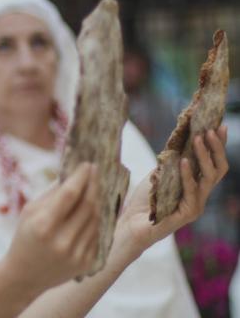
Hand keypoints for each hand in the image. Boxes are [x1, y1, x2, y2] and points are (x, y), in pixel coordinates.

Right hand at [3, 163, 100, 292]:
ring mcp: (76, 254)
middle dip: (93, 184)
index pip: (70, 194)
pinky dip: (97, 219)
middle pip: (87, 205)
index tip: (88, 164)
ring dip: (98, 200)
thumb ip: (52, 193)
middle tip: (96, 171)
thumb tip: (73, 173)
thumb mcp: (30, 211)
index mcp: (43, 226)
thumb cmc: (25, 237)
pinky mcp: (86, 263)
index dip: (81, 177)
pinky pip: (97, 234)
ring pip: (96, 219)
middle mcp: (62, 241)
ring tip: (95, 187)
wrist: (25, 275)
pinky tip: (93, 209)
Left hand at [116, 126, 228, 258]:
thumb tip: (179, 138)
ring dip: (203, 156)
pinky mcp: (187, 214)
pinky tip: (182, 160)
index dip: (218, 145)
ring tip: (198, 138)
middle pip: (218, 169)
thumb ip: (171, 161)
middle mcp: (200, 196)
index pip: (213, 163)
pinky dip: (187, 174)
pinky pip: (191, 191)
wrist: (130, 224)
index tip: (220, 125)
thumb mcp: (159, 174)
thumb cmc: (144, 200)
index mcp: (196, 186)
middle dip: (216, 147)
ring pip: (209, 177)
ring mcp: (196, 206)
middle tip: (210, 129)